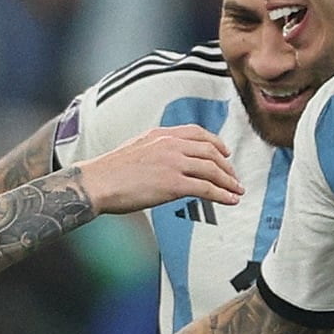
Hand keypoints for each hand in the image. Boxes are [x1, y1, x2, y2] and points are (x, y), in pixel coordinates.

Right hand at [76, 125, 243, 214]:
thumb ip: (156, 150)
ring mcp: (174, 164)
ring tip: (236, 191)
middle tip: (234, 177)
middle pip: (210, 152)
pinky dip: (222, 195)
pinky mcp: (174, 184)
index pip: (198, 133)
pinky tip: (229, 200)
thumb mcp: (136, 148)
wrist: (97, 182)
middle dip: (227, 166)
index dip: (216, 143)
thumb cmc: (110, 171)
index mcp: (161, 134)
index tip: (225, 153)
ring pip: (212, 170)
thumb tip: (168, 162)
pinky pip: (207, 189)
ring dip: (229, 182)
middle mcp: (171, 145)